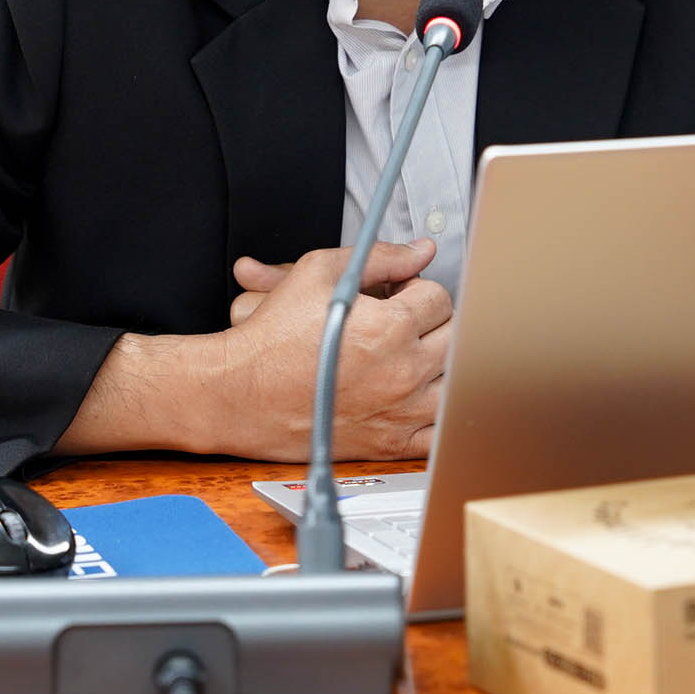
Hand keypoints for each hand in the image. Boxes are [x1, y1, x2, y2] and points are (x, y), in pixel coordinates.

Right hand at [58, 239, 449, 462]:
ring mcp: (400, 412)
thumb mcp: (319, 273)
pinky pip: (439, 431)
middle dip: (432, 322)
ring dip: (439, 364)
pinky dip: (435, 412)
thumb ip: (380, 257)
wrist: (238, 395)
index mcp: (390, 327)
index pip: (439, 297)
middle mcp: (403, 372)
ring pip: (455, 381)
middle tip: (404, 322)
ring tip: (410, 356)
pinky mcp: (390, 444)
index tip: (396, 296)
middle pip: (455, 335)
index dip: (416, 290)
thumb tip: (421, 250)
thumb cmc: (272, 335)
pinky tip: (413, 395)